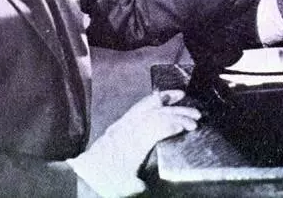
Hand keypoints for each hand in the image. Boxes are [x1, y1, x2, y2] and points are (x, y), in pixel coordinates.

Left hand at [68, 90, 199, 196]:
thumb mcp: (129, 188)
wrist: (84, 177)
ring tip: (181, 94)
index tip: (191, 126)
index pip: (160, 126)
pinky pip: (138, 106)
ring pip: (147, 105)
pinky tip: (159, 98)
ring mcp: (124, 123)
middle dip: (179, 111)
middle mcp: (130, 128)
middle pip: (158, 113)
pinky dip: (151, 99)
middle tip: (197, 114)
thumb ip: (146, 183)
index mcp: (134, 143)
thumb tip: (159, 182)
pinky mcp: (120, 123)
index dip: (177, 124)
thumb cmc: (107, 183)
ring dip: (166, 99)